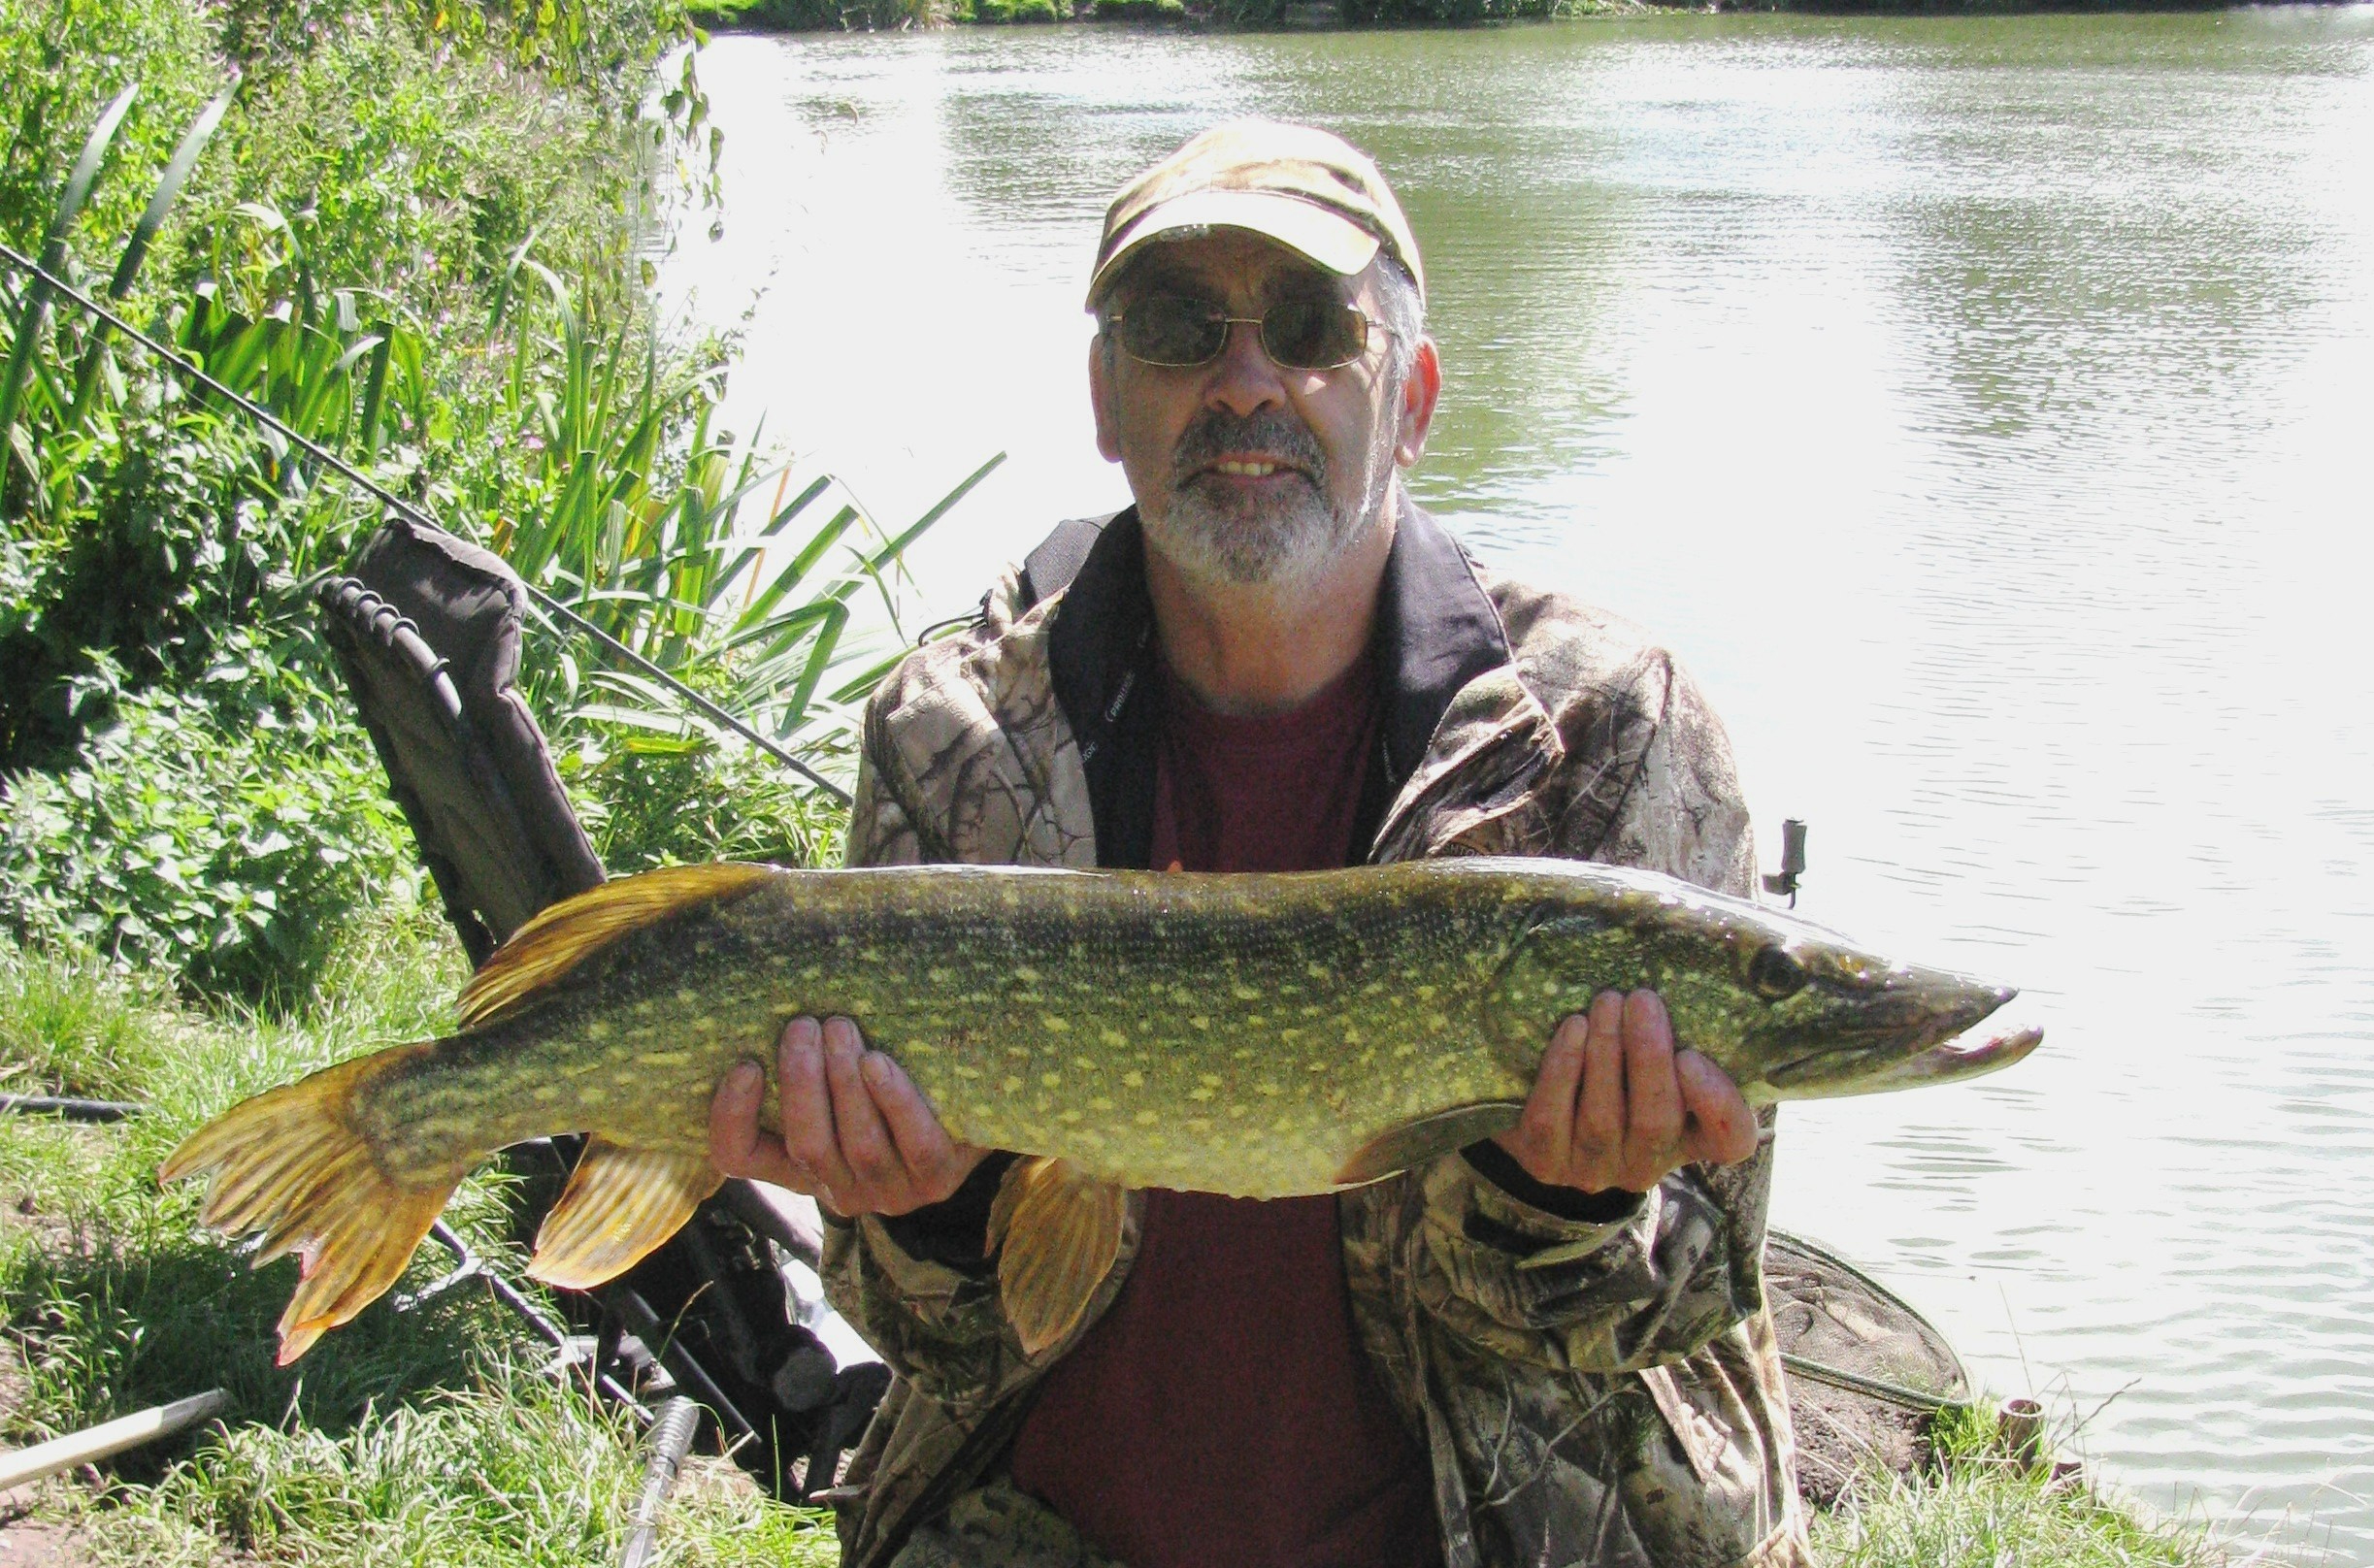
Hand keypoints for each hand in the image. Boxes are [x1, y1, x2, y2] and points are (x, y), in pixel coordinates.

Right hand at [708, 1016, 986, 1216]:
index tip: (745, 1065)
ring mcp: (889, 1192)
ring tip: (840, 1027)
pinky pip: (914, 1143)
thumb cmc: (888, 1076)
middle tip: (803, 1026)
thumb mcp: (837, 1074)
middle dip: (800, 1082)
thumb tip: (774, 987)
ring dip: (844, 1082)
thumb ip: (806, 1055)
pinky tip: (879, 1063)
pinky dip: (894, 1100)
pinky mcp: (936, 1179)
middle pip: (806, 1145)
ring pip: (858, 1144)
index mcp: (798, 1165)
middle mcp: (838, 1188)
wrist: (974, 1106)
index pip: (739, 1157)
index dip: (731, 1117)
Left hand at [1492, 989, 1757, 1193]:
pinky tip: (1573, 1028)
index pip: (1729, 1142)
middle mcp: (1647, 1164)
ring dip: (1606, 1052)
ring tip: (1607, 1001)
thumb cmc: (1617, 1073)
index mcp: (1691, 1139)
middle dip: (1649, 1057)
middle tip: (1643, 999)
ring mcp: (1594, 1169)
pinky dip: (1563, 1068)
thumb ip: (1679, 1035)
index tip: (1692, 1057)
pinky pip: (1551, 1118)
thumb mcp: (1656, 1061)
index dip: (1718, 1105)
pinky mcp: (1545, 1162)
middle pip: (1657, 1123)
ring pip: (1603, 1118)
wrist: (1544, 1124)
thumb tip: (1686, 967)